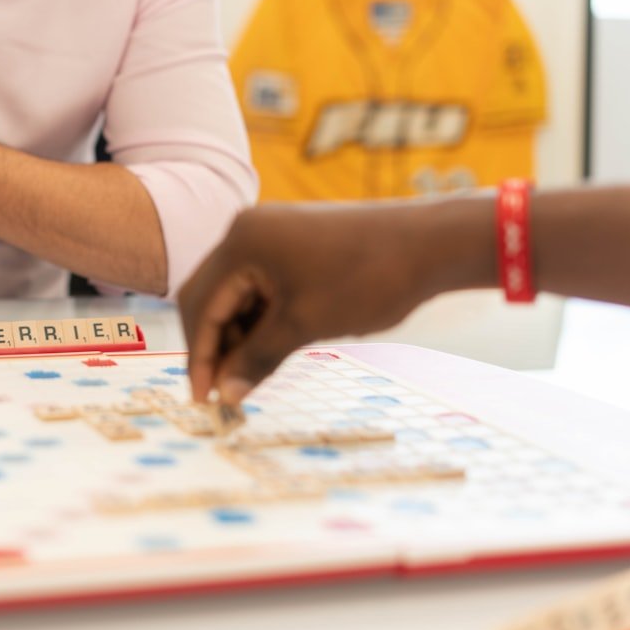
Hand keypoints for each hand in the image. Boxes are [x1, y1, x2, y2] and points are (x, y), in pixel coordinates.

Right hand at [179, 203, 437, 405]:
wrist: (429, 243)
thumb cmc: (369, 278)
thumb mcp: (306, 324)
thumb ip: (258, 358)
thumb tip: (226, 394)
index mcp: (242, 243)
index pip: (201, 305)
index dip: (200, 356)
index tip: (203, 398)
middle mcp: (246, 231)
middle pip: (208, 296)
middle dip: (213, 345)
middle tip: (222, 391)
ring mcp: (268, 234)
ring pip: (233, 293)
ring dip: (236, 333)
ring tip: (249, 374)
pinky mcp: (288, 243)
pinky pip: (257, 284)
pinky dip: (257, 317)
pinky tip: (269, 346)